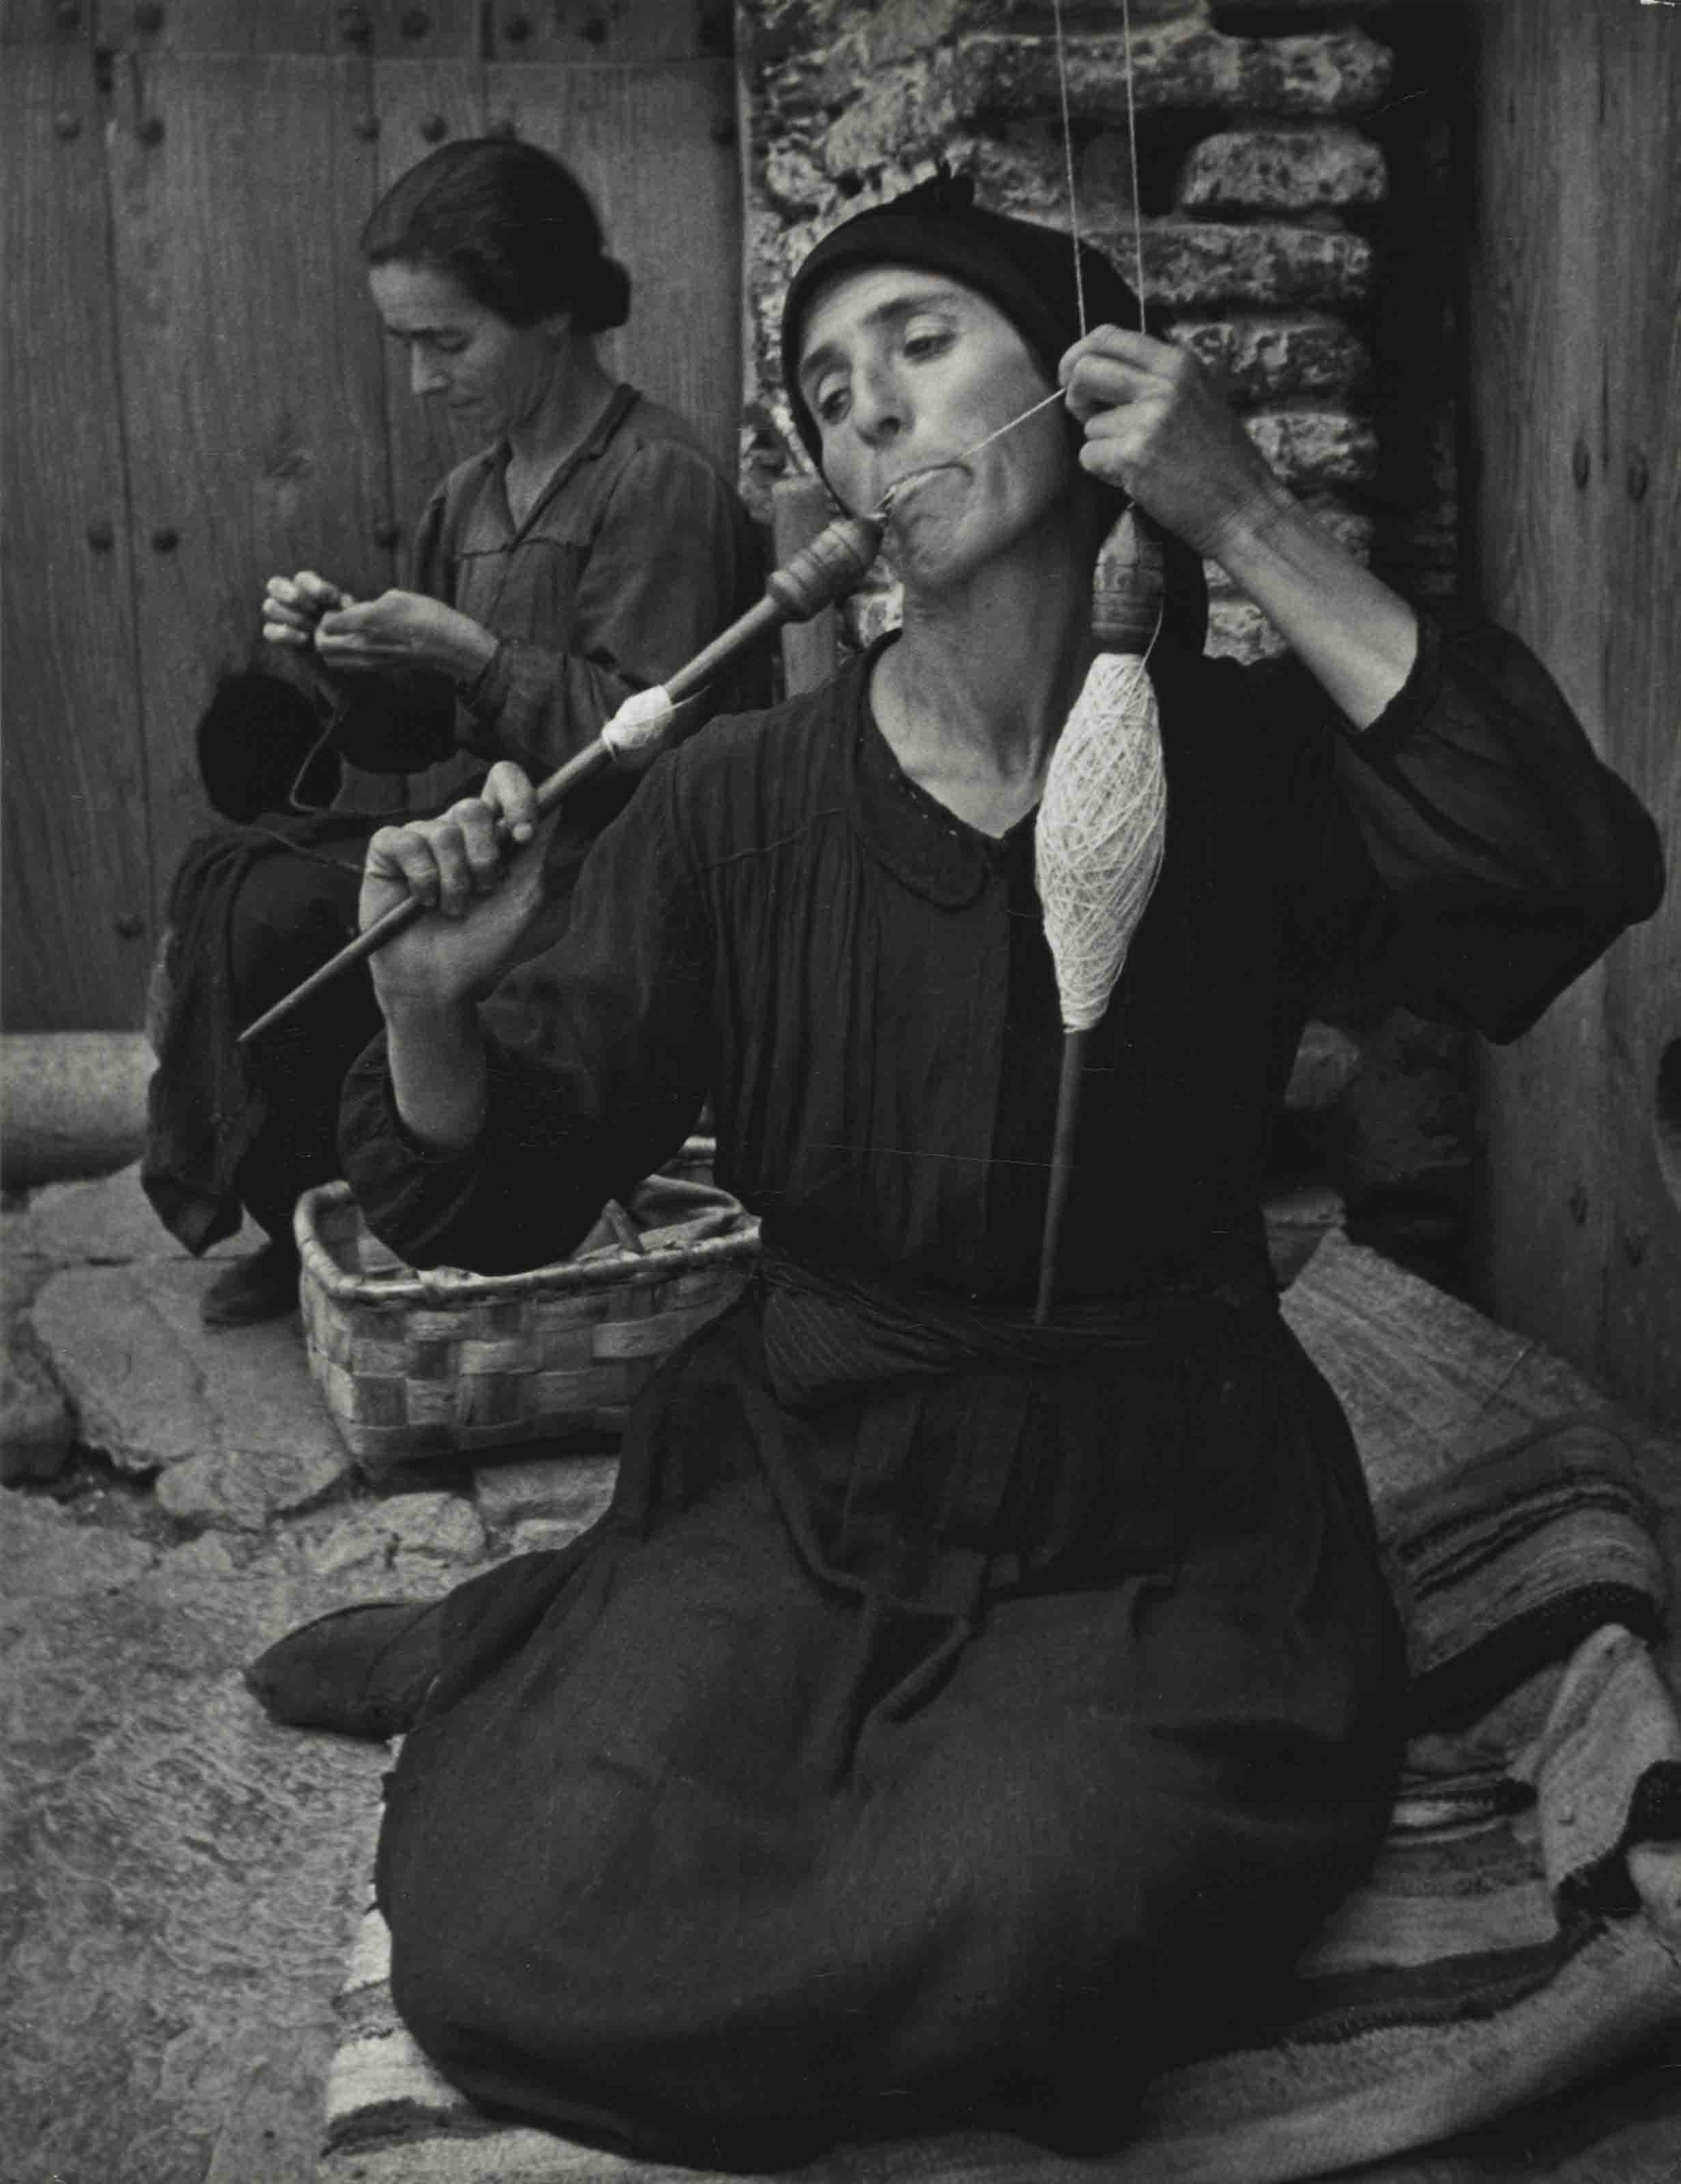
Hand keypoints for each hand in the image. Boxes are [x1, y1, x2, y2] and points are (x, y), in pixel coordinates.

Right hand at [261, 569, 352, 650]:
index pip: (301, 579)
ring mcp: (280, 616)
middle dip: (294, 596)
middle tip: (314, 610)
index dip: (314, 586)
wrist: (338, 655)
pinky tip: (304, 639)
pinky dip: (285, 633)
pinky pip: (269, 630)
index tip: (333, 599)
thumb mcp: (351, 618)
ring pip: (270, 606)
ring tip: (312, 627)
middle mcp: (288, 598)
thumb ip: (348, 608)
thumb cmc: (345, 631)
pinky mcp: (276, 635)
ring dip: (292, 616)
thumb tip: (345, 602)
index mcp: (307, 588)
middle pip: (275, 585)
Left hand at [315, 589, 497, 683]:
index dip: (328, 612)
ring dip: (332, 647)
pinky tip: (361, 644)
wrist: (448, 645)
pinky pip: (349, 666)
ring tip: (345, 635)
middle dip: (322, 633)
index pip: (326, 622)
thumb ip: (369, 603)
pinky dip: (346, 656)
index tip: (337, 607)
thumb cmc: (427, 616)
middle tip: (334, 623)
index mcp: (365, 620)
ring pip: (332, 660)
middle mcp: (363, 644)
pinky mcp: (378, 669)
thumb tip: (356, 608)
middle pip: (322, 646)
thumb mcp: (396, 597)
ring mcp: (370, 660)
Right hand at [361, 762, 546, 1014]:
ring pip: (442, 829)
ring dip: (455, 881)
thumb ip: (555, 847)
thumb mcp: (532, 895)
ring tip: (453, 908)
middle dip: (486, 858)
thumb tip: (589, 800)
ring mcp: (421, 835)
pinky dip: (423, 880)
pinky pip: (406, 842)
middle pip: (473, 806)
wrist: (441, 980)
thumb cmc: (487, 940)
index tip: (526, 834)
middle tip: (485, 892)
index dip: (516, 796)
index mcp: (494, 830)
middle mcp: (456, 826)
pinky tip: (422, 903)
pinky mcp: (387, 850)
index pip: (504, 778)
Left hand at [1058, 327, 1287, 564]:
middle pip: (1085, 371)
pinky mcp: (1135, 456)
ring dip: (1104, 448)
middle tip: (1086, 417)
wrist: (1244, 506)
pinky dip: (1105, 473)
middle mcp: (1164, 384)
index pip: (1109, 336)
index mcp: (1178, 363)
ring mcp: (1149, 419)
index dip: (1078, 355)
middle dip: (1075, 396)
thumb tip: (1094, 373)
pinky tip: (1139, 478)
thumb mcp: (1198, 397)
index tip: (1071, 375)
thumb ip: (1154, 380)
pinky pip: (1090, 457)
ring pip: (1089, 426)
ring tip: (1143, 461)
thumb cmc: (1219, 460)